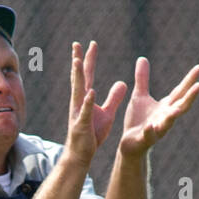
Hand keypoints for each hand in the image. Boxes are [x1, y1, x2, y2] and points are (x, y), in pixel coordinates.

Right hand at [66, 40, 126, 167]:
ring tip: (77, 61)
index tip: (91, 43)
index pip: (88, 75)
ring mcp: (78, 113)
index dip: (89, 59)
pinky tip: (91, 92)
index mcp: (86, 98)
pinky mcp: (81, 125)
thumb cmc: (92, 133)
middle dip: (78, 61)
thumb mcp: (107, 113)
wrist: (81, 154)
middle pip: (80, 78)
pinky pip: (85, 112)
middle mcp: (79, 102)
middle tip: (76, 44)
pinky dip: (88, 102)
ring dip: (78, 76)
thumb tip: (122, 83)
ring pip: (78, 91)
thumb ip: (114, 98)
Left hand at [119, 57, 198, 157]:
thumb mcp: (139, 96)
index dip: (189, 80)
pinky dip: (150, 131)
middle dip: (190, 97)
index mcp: (165, 107)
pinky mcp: (144, 140)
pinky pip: (148, 136)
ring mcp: (157, 129)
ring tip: (178, 109)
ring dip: (174, 116)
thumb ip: (142, 79)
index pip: (180, 91)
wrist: (130, 145)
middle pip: (181, 106)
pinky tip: (150, 126)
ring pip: (168, 123)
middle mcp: (165, 118)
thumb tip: (142, 58)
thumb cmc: (138, 121)